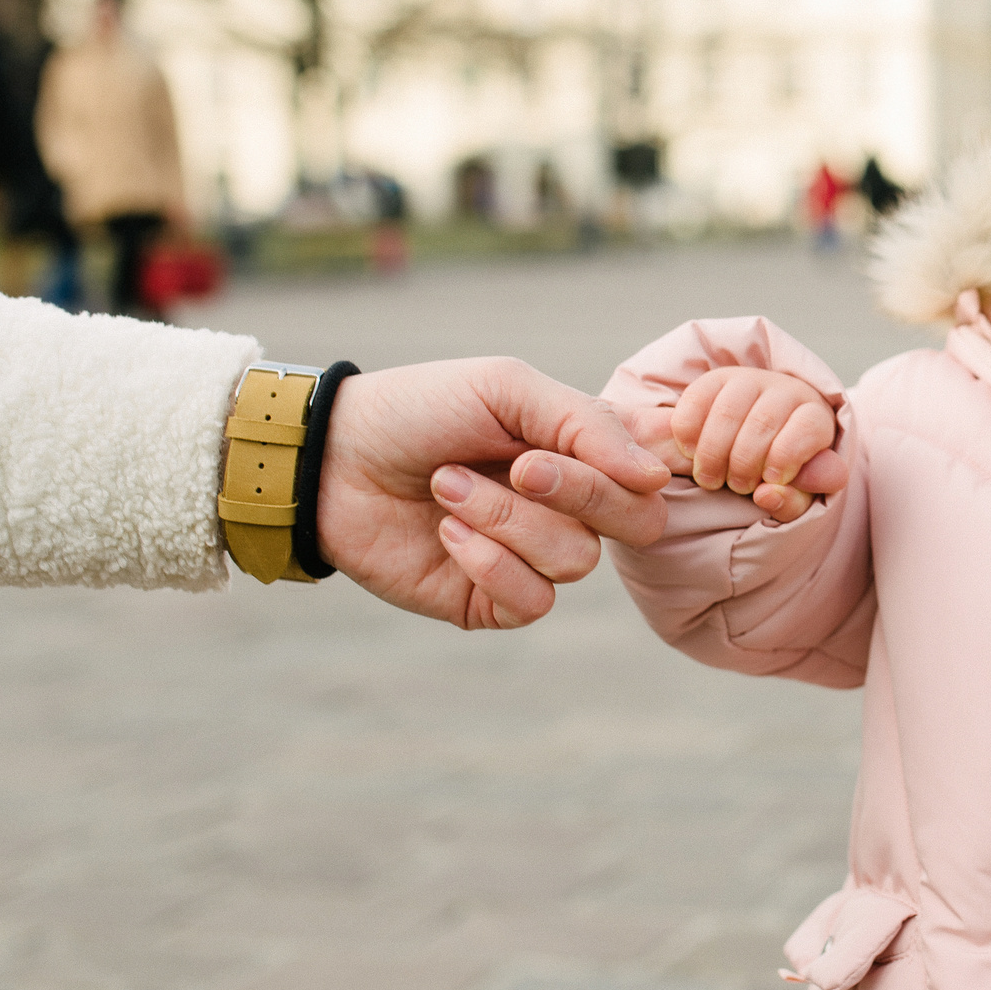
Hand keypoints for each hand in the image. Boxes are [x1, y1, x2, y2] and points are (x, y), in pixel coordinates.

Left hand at [316, 358, 670, 629]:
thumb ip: (586, 424)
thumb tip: (658, 477)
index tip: (548, 448)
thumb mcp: (506, 388)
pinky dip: (491, 563)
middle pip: (633, 527)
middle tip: (519, 467)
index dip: (616, 473)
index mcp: (578, 455)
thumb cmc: (421, 408)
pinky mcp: (490, 600)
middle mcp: (565, 508)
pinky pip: (533, 601)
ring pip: (575, 561)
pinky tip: (447, 533)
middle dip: (578, 496)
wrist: (332, 455)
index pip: (645, 480)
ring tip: (446, 486)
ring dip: (507, 519)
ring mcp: (529, 557)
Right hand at [655, 366, 849, 522]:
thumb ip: (791, 501)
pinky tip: (690, 452)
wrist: (754, 444)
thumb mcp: (795, 495)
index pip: (807, 428)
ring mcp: (747, 380)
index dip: (786, 457)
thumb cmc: (781, 473)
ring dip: (713, 452)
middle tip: (737, 487)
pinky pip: (696, 399)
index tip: (769, 481)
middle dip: (744, 463)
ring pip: (728, 411)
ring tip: (711, 479)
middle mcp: (784, 390)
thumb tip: (767, 496)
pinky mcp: (713, 380)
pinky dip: (688, 431)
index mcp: (814, 416)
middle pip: (763, 422)